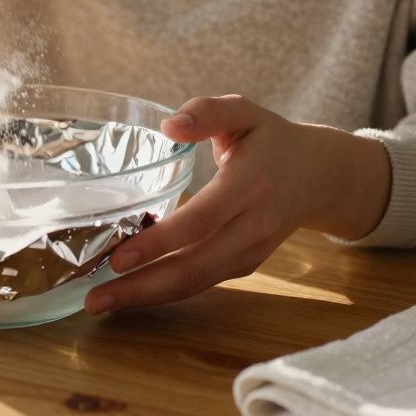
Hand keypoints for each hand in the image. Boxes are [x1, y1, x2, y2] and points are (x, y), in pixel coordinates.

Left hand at [84, 94, 390, 314]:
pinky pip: (201, 282)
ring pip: (196, 282)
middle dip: (142, 287)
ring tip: (101, 303)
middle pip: (194, 266)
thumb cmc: (272, 140)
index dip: (160, 242)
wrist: (320, 176)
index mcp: (249, 185)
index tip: (118, 257)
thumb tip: (168, 126)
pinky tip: (129, 291)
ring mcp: (250, 251)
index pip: (201, 220)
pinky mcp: (244, 265)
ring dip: (147, 297)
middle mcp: (253, 226)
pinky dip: (164, 291)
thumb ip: (207, 112)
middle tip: (94, 300)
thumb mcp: (244, 112)